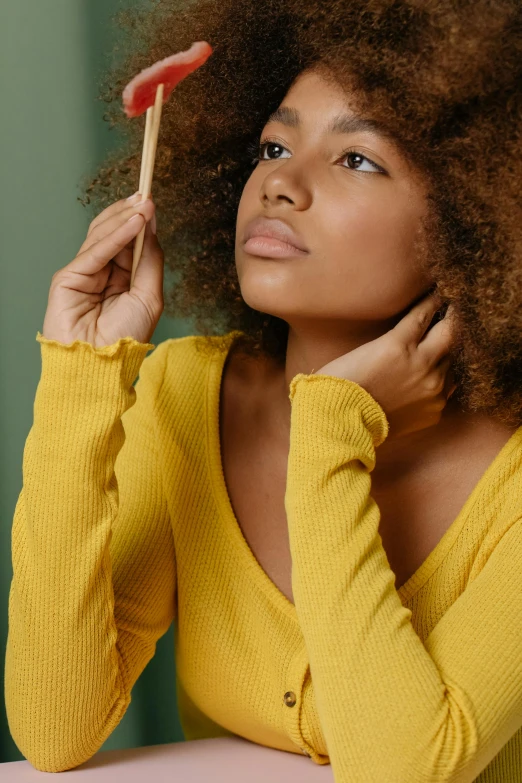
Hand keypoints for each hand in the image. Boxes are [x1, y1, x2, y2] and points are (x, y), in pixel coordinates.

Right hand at [42, 192, 163, 347]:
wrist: (101, 364)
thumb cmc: (126, 338)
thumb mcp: (149, 296)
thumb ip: (150, 260)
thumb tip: (152, 226)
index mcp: (120, 278)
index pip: (128, 242)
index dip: (139, 222)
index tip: (152, 202)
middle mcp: (102, 273)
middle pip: (113, 234)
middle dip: (130, 213)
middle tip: (147, 195)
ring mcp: (84, 274)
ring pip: (102, 237)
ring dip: (124, 218)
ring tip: (143, 204)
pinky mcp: (69, 278)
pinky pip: (95, 251)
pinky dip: (115, 235)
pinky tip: (133, 223)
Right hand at [315, 292, 456, 439]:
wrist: (340, 424)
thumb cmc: (341, 384)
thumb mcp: (363, 351)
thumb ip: (393, 341)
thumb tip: (411, 334)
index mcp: (398, 344)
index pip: (425, 313)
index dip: (433, 301)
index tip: (439, 295)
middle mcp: (421, 364)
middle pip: (450, 333)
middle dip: (452, 320)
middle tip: (452, 312)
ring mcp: (432, 389)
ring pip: (451, 362)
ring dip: (444, 355)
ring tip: (437, 350)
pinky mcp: (435, 410)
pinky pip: (446, 389)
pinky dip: (439, 382)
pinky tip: (428, 381)